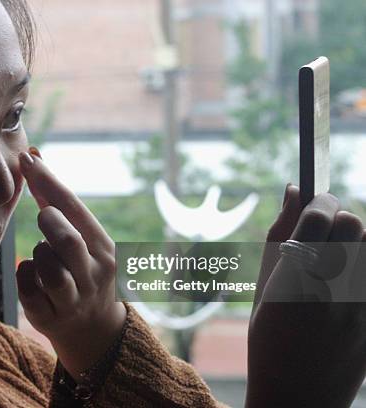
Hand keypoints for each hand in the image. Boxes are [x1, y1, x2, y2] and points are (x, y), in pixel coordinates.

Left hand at [15, 149, 125, 379]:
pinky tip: (33, 275)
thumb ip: (57, 204)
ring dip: (38, 255)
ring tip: (44, 256)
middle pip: (66, 240)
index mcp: (104, 248)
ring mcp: (74, 299)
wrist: (93, 329)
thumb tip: (34, 158)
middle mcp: (94, 274)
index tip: (27, 158)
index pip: (74, 207)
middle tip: (44, 218)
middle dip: (48, 222)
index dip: (48, 180)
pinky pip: (28, 289)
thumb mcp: (83, 240)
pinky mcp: (51, 318)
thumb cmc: (82, 271)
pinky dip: (25, 275)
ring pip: (48, 268)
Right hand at [246, 184, 365, 407]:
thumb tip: (293, 188)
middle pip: (354, 223)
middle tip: (323, 234)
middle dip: (337, 219)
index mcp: (294, 280)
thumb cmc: (268, 340)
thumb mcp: (263, 286)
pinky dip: (363, 266)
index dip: (316, 203)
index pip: (320, 216)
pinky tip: (347, 281)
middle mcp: (333, 290)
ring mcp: (362, 306)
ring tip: (340, 259)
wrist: (298, 396)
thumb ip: (278, 233)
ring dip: (357, 242)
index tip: (311, 205)